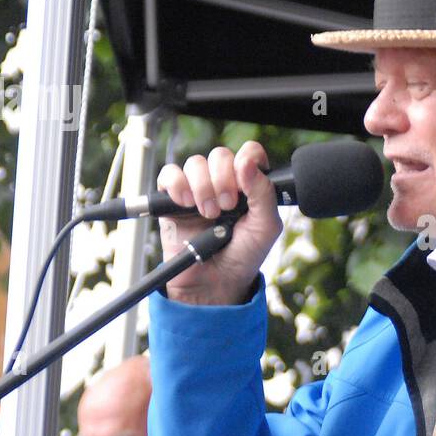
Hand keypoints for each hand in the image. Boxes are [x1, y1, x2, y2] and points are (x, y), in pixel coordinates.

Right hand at [156, 142, 283, 304]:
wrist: (215, 282)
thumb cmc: (244, 255)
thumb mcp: (265, 227)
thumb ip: (263, 193)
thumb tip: (248, 162)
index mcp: (249, 185)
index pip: (249, 153)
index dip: (247, 160)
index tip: (245, 183)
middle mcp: (223, 182)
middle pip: (220, 155)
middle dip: (223, 179)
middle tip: (226, 207)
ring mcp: (197, 189)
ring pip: (195, 163)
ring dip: (202, 187)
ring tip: (208, 214)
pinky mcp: (173, 200)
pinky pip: (169, 174)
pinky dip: (177, 185)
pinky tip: (186, 204)